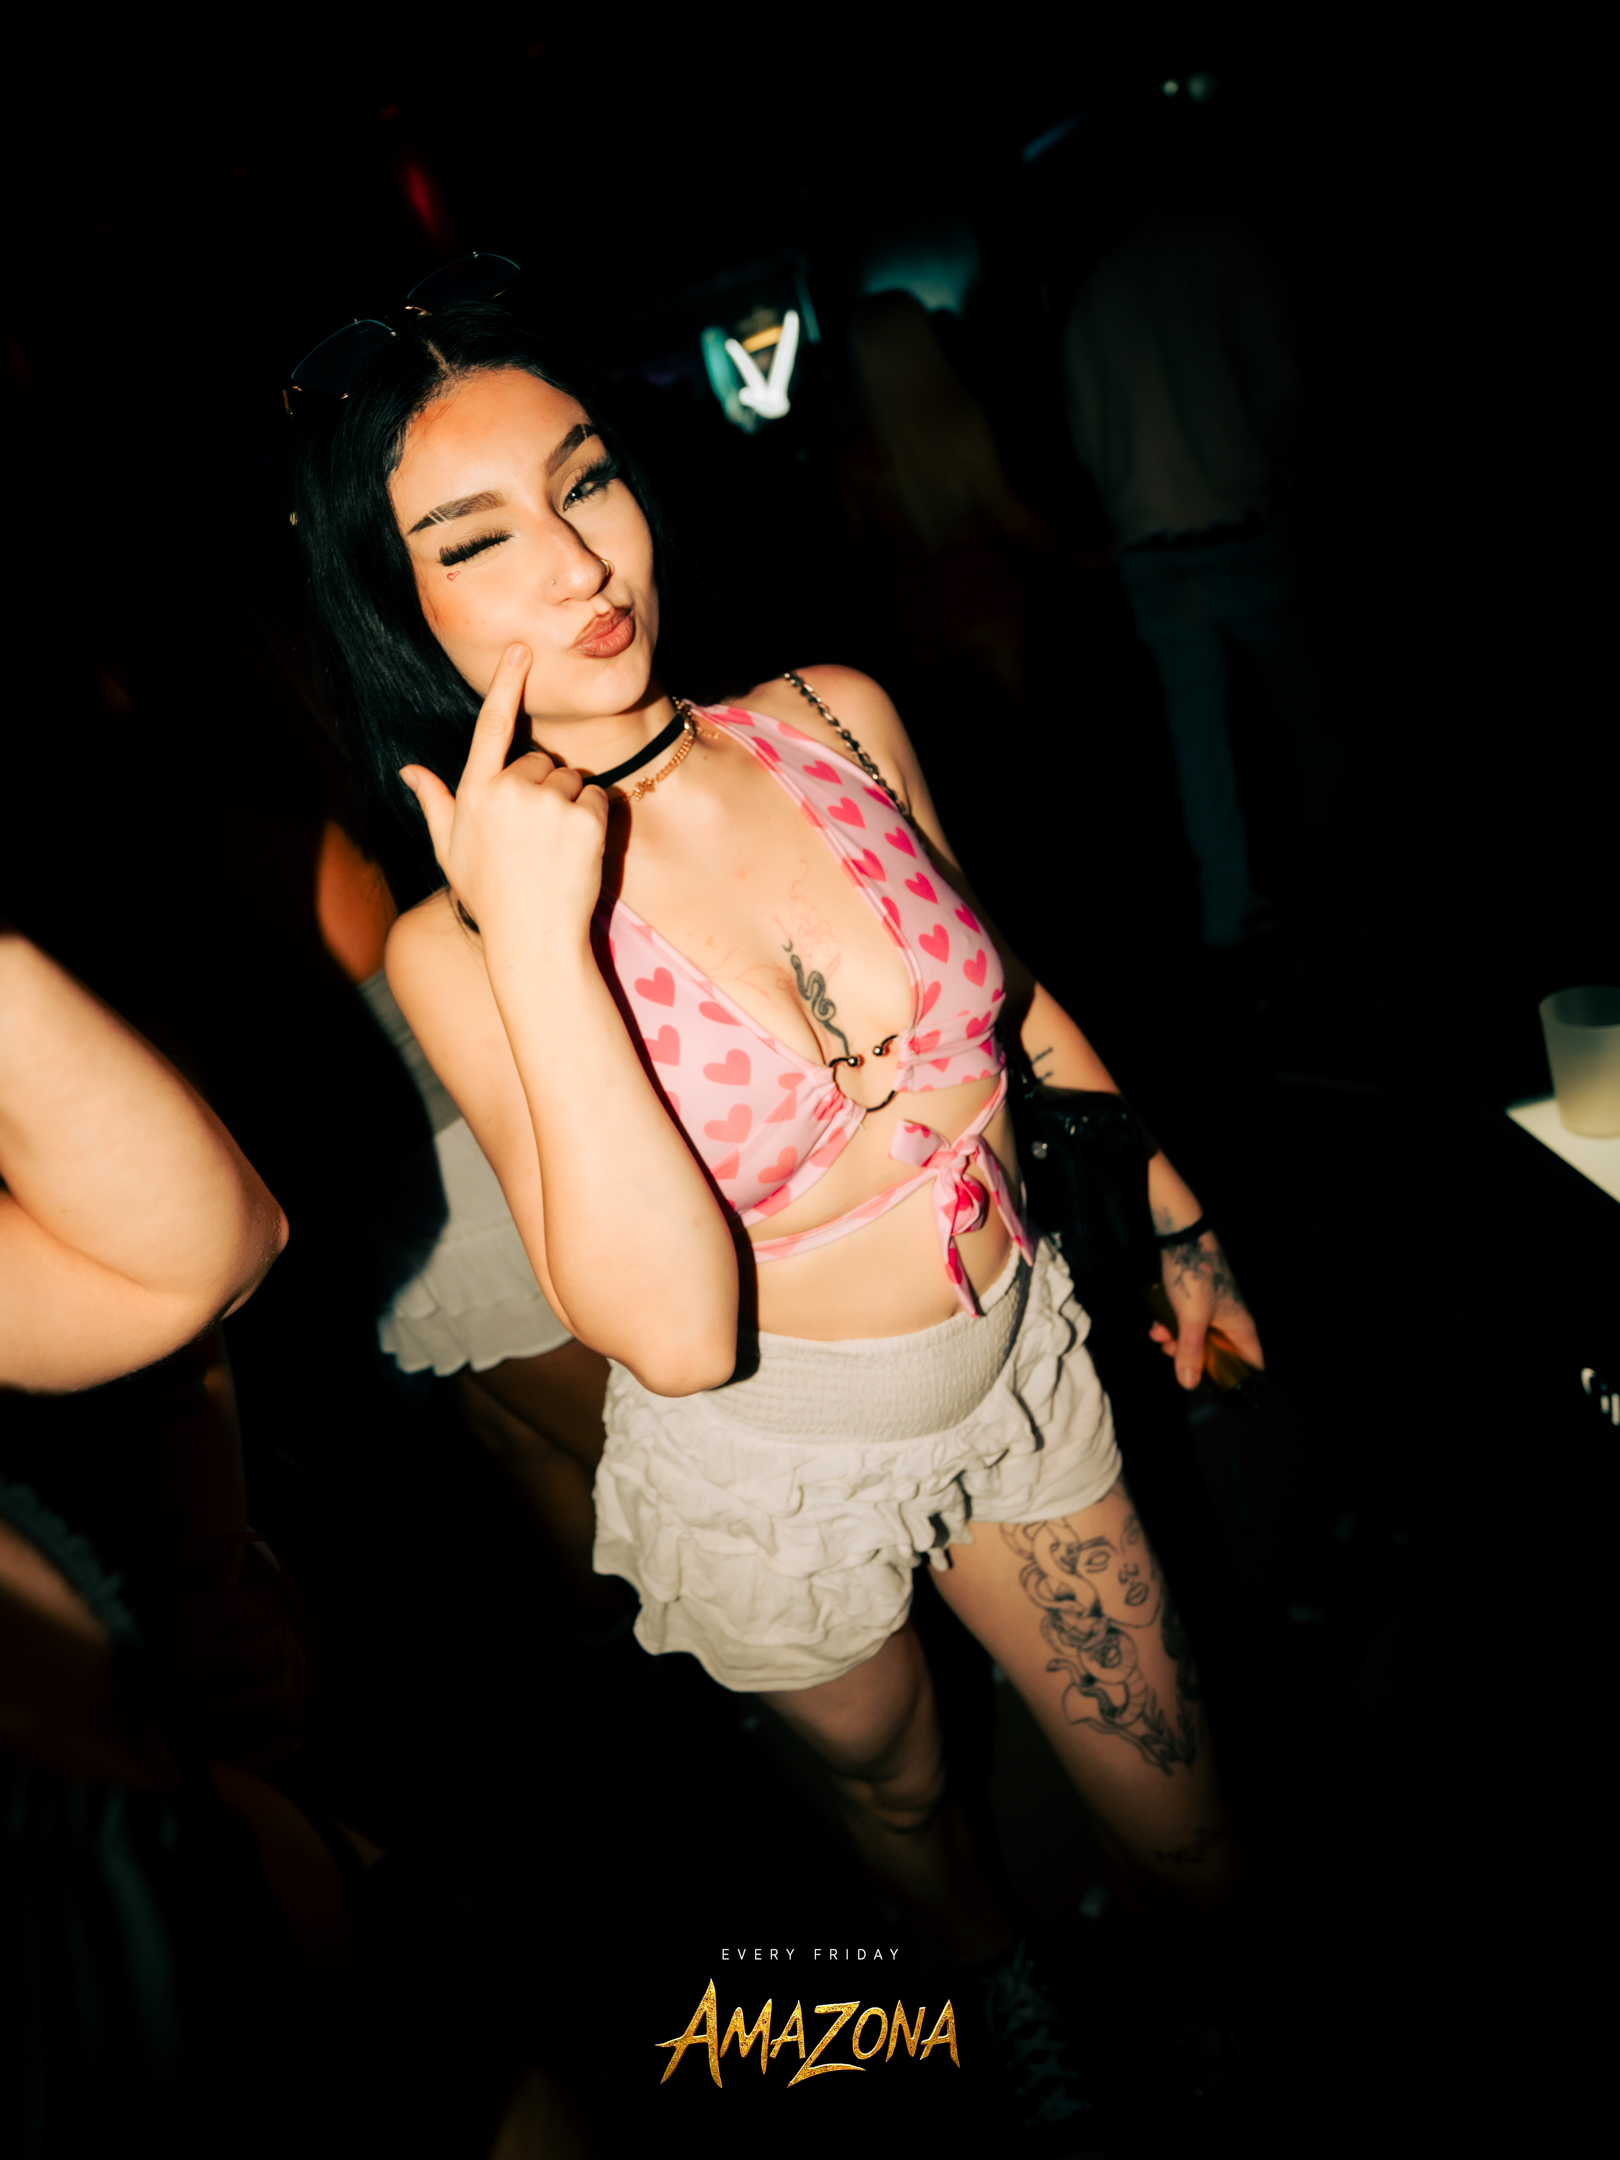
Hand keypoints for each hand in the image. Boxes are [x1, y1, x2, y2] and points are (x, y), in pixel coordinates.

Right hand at [137, 1533, 317, 1769]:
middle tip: (241, 1654)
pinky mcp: (192, 1749)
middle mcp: (189, 1668)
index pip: (258, 1610)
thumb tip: (233, 1547)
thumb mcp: (144, 1580)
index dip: (256, 1611)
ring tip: (240, 1686)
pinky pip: (254, 1739)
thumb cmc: (120, 1627)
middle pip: (267, 1658)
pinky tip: (242, 1717)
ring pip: (266, 1702)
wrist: (78, 1690)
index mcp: (181, 1621)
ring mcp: (191, 1714)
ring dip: (262, 1693)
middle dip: (262, 1653)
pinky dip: (259, 1730)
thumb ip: (189, 1558)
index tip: (240, 1617)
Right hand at [399, 642, 609, 941]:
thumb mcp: (450, 850)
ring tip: (553, 848)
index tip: (520, 649)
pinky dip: (594, 819)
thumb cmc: (489, 896)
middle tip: (534, 838)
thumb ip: (435, 803)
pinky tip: (577, 852)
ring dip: (569, 805)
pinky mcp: (584, 818)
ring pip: (572, 779)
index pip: (490, 726)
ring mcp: (548, 803)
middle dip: (543, 789)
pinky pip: (599, 798)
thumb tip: (409, 771)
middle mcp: (509, 790)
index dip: (506, 684)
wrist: (532, 938)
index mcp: (475, 792)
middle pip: (540, 762)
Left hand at [1149, 1230, 1265, 1390]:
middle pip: (1220, 1354)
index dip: (1240, 1380)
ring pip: (1200, 1339)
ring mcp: (1215, 1309)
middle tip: (1173, 1356)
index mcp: (1241, 1326)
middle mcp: (1233, 1320)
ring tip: (1159, 1337)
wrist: (1181, 1236)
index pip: (1253, 1363)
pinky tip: (1156, 1324)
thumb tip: (1188, 1384)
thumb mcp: (1190, 1319)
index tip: (1217, 1389)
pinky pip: (1188, 1323)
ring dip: (1178, 1342)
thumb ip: (1189, 1352)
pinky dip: (1173, 1326)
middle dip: (1194, 1359)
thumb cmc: (1194, 1276)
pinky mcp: (1198, 1300)